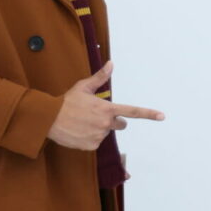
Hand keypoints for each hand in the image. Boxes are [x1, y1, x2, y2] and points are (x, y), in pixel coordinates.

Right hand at [47, 61, 165, 150]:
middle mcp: (105, 124)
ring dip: (98, 128)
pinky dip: (89, 138)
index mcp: (107, 109)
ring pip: (105, 133)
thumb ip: (100, 78)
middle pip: (120, 124)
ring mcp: (98, 136)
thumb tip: (111, 64)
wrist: (48, 119)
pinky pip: (95, 142)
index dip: (148, 114)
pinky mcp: (91, 146)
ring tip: (82, 122)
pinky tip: (78, 131)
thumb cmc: (67, 102)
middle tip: (96, 115)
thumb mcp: (83, 87)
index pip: (132, 112)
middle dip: (113, 121)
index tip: (162, 116)